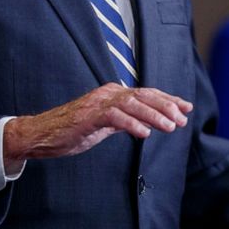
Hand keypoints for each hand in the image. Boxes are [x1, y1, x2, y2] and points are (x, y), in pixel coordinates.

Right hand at [3, 84, 192, 169]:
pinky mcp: (88, 115)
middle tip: (183, 119)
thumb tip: (147, 123)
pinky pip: (114, 116)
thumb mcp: (105, 125)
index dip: (168, 100)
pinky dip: (131, 123)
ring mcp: (98, 103)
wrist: (42, 134)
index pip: (146, 94)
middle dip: (166, 106)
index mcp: (113, 94)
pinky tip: (144, 133)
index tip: (186, 108)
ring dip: (154, 115)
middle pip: (143, 95)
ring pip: (132, 103)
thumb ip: (125, 120)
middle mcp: (108, 93)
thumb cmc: (73, 130)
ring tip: (170, 127)